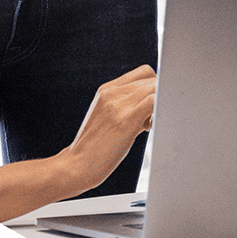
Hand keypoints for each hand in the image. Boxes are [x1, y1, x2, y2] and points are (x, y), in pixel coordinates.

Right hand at [60, 65, 155, 194]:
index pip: (143, 72)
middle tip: (148, 119)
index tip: (151, 105)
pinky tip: (148, 127)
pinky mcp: (126, 119)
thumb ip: (127, 106)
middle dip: (158, 96)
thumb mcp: (107, 117)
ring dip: (159, 104)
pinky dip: (160, 110)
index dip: (153, 87)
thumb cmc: (95, 146)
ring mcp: (118, 105)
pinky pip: (154, 101)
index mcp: (106, 89)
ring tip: (145, 125)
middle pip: (151, 79)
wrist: (76, 165)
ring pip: (155, 88)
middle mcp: (112, 92)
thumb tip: (152, 106)